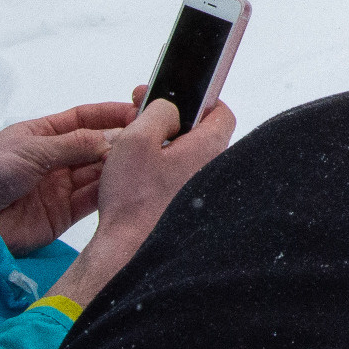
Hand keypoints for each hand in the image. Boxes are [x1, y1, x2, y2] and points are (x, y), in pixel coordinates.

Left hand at [0, 101, 138, 253]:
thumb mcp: (30, 150)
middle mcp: (53, 159)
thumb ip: (72, 145)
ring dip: (116, 168)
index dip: (109, 115)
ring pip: (96, 173)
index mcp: (41, 135)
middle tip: (147, 139)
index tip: (137, 111)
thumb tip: (110, 138)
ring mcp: (59, 187)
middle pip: (94, 146)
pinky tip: (126, 185)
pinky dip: (108, 193)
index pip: (82, 119)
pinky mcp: (61, 215)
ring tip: (142, 162)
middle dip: (119, 142)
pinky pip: (91, 200)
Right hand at [46, 95, 238, 309]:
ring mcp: (199, 190)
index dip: (199, 100)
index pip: (221, 112)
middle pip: (199, 133)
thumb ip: (158, 111)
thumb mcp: (137, 139)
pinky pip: (175, 178)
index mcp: (207, 148)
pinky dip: (158, 171)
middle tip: (145, 122)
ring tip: (135, 150)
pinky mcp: (184, 205)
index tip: (175, 100)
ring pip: (185, 156)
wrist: (127, 248)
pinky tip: (136, 176)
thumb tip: (169, 108)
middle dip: (172, 123)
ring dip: (162, 148)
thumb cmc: (133, 201)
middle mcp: (210, 169)